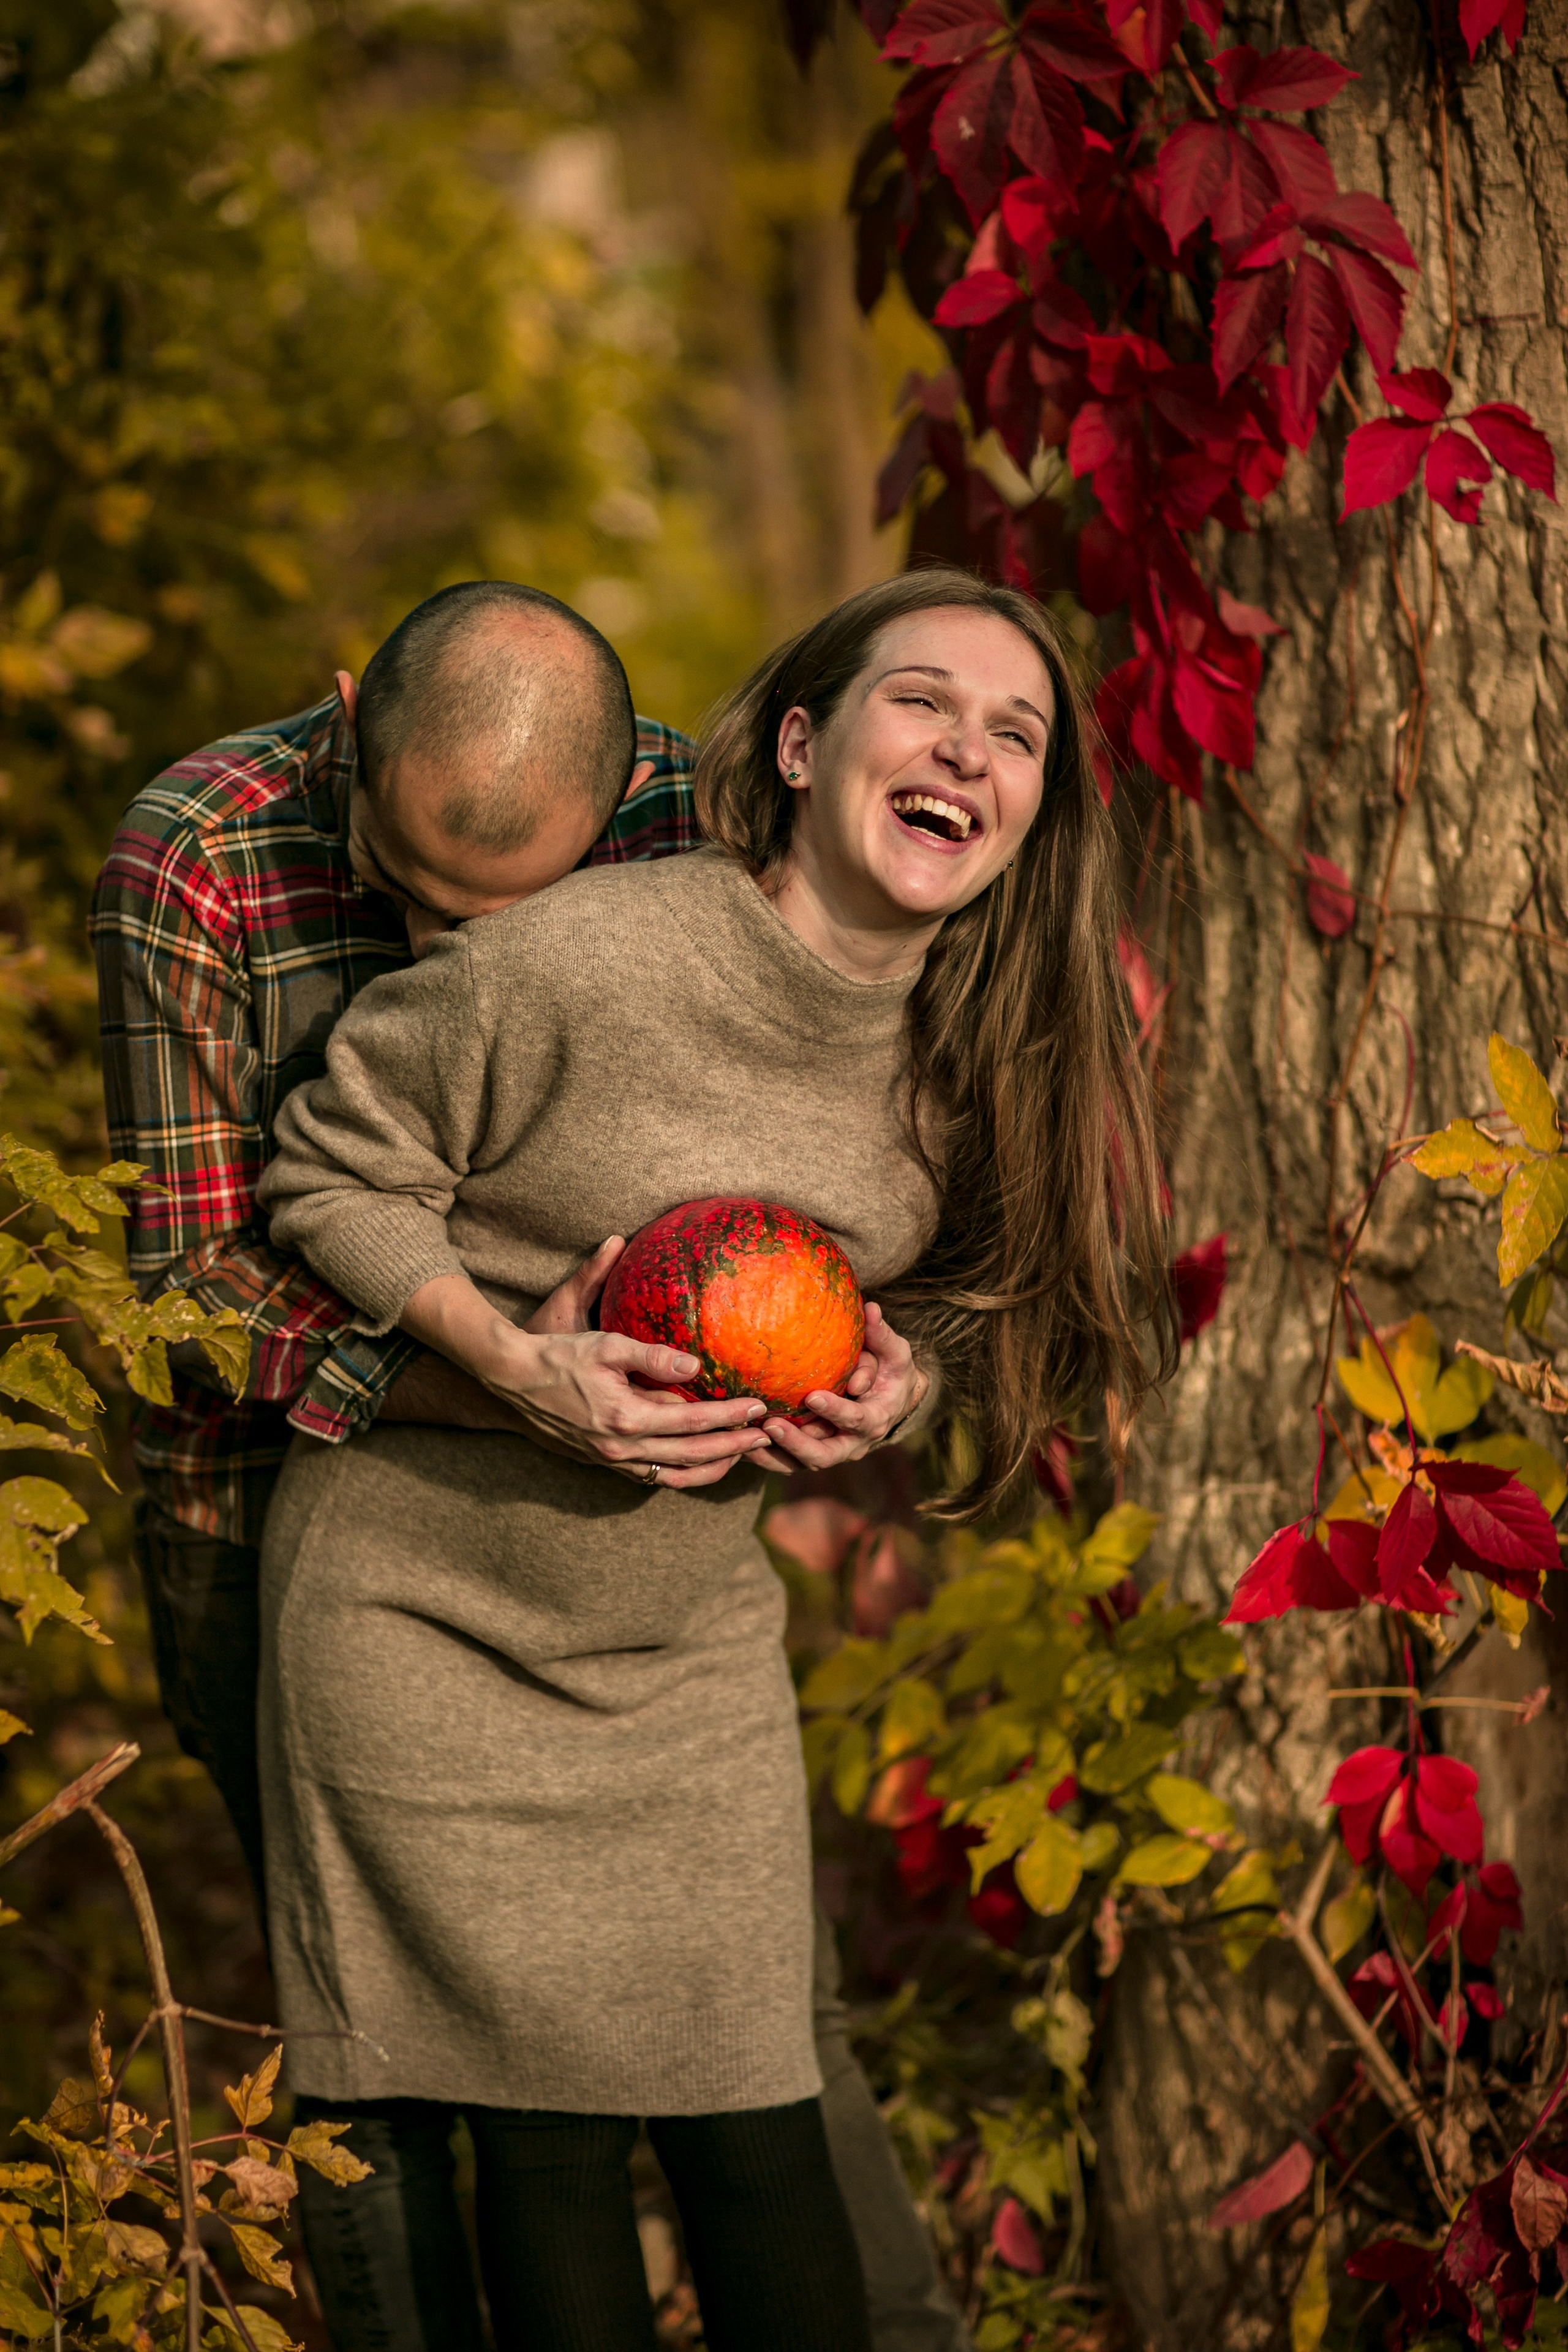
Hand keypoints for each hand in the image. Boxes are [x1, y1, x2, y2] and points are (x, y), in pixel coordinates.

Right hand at [400, 1259, 769, 1489]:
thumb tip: (696, 1367)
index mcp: (625, 1417)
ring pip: (672, 1475)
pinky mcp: (601, 1461)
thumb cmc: (557, 1354)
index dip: (730, 1417)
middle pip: (691, 1456)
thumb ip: (653, 1356)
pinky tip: (697, 1462)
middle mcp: (620, 1447)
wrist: (508, 1381)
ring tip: (741, 1455)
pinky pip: (650, 1477)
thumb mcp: (606, 1344)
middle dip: (733, 1447)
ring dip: (710, 1467)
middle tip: (766, 1436)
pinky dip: (680, 1473)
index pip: (692, 1421)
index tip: (758, 1407)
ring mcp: (609, 1459)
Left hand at [746, 1301, 927, 1476]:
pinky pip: (787, 1462)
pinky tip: (741, 1442)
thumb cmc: (892, 1371)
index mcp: (874, 1419)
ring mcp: (832, 1451)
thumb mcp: (894, 1353)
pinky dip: (766, 1457)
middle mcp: (853, 1443)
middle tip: (771, 1424)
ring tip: (747, 1436)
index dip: (835, 1411)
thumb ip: (882, 1335)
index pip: (856, 1419)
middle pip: (825, 1455)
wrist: (892, 1401)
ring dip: (775, 1453)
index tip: (812, 1397)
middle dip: (797, 1443)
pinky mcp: (813, 1453)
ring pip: (801, 1463)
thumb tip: (871, 1308)